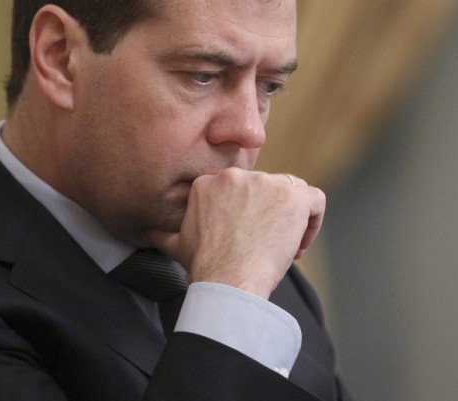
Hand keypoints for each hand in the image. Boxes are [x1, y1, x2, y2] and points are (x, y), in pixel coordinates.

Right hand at [142, 168, 324, 298]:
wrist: (228, 282)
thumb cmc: (205, 267)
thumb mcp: (177, 245)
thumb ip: (162, 233)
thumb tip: (143, 232)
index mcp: (210, 182)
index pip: (243, 187)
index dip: (251, 212)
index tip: (249, 236)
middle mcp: (238, 176)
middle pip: (268, 187)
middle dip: (272, 216)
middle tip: (268, 245)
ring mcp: (267, 184)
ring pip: (293, 191)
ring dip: (293, 219)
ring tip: (286, 247)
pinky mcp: (292, 198)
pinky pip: (315, 199)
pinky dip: (314, 221)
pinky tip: (301, 244)